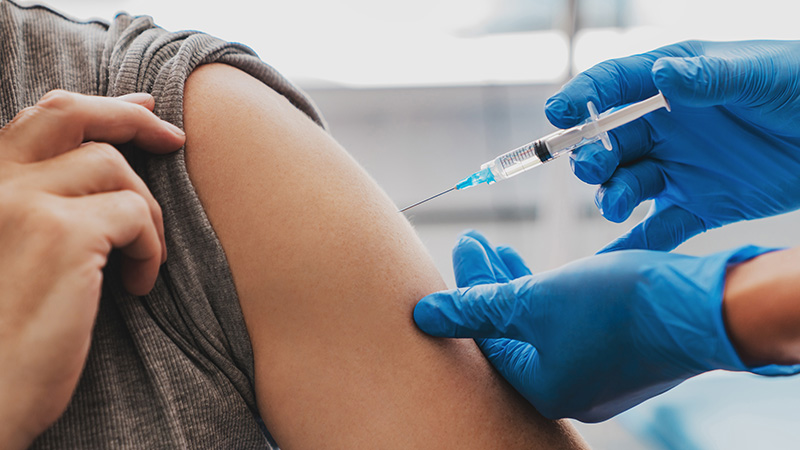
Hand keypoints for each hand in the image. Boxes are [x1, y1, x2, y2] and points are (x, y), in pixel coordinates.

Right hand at [0, 91, 184, 447]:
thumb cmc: (7, 332)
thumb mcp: (13, 251)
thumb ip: (41, 203)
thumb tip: (104, 163)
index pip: (40, 117)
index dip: (99, 106)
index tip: (144, 109)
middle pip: (72, 114)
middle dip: (133, 119)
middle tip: (175, 139)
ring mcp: (21, 202)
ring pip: (115, 169)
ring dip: (146, 213)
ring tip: (143, 262)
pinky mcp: (59, 235)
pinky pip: (135, 214)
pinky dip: (151, 248)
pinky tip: (138, 287)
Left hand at [414, 230, 797, 421]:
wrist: (704, 307)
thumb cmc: (615, 306)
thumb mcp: (533, 300)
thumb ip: (475, 308)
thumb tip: (422, 316)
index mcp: (541, 388)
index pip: (486, 337)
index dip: (466, 290)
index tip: (462, 246)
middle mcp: (568, 390)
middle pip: (510, 331)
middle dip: (488, 283)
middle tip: (473, 242)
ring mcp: (597, 374)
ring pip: (540, 326)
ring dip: (517, 285)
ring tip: (496, 248)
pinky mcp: (621, 354)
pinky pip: (569, 325)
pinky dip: (549, 296)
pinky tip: (541, 272)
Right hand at [545, 40, 799, 251]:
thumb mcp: (757, 75)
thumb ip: (708, 77)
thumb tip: (661, 74)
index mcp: (671, 86)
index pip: (613, 86)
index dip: (582, 98)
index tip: (558, 114)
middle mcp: (665, 129)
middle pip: (609, 144)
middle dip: (591, 156)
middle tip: (594, 167)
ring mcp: (678, 170)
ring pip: (625, 187)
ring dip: (611, 196)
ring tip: (617, 205)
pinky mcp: (697, 207)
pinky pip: (656, 231)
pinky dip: (632, 249)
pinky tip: (609, 266)